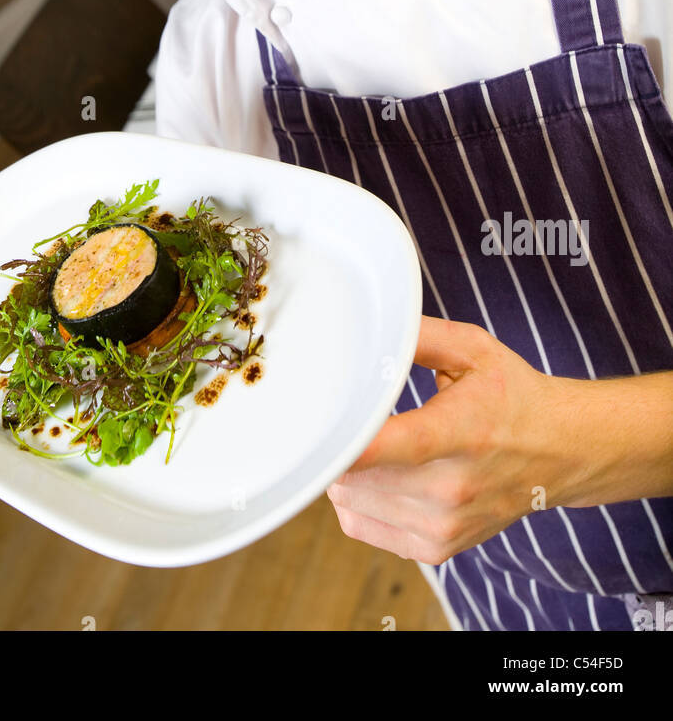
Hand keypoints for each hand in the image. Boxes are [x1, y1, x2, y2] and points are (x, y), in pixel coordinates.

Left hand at [326, 315, 581, 564]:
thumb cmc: (513, 395)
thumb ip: (419, 335)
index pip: (395, 446)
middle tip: (349, 417)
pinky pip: (359, 525)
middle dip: (339, 445)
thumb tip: (372, 327)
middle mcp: (453, 488)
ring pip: (349, 501)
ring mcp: (444, 526)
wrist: (563, 453)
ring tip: (374, 444)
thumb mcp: (474, 350)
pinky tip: (378, 475)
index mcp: (462, 432)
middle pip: (355, 476)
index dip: (348, 443)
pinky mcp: (436, 550)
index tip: (315, 430)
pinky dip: (356, 499)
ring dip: (345, 472)